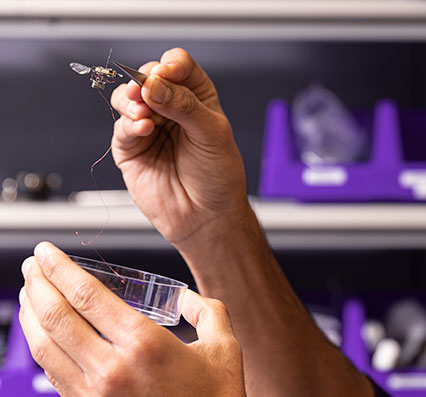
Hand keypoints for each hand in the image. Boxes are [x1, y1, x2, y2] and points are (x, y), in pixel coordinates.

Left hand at [18, 242, 266, 396]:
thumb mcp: (227, 350)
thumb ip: (207, 311)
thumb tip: (186, 299)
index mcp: (146, 345)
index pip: (86, 295)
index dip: (59, 269)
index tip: (46, 254)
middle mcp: (113, 370)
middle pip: (55, 317)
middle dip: (36, 285)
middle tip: (31, 268)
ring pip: (45, 349)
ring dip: (31, 317)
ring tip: (30, 298)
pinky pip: (57, 380)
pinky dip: (46, 353)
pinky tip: (47, 342)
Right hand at [109, 48, 253, 247]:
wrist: (207, 218)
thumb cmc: (219, 178)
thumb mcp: (213, 135)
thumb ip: (185, 106)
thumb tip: (155, 84)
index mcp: (197, 99)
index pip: (178, 66)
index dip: (170, 65)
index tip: (167, 74)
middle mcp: (171, 109)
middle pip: (148, 77)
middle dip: (146, 81)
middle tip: (148, 91)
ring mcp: (149, 127)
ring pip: (128, 98)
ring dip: (131, 99)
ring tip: (142, 112)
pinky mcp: (131, 148)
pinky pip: (122, 127)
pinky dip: (129, 124)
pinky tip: (143, 128)